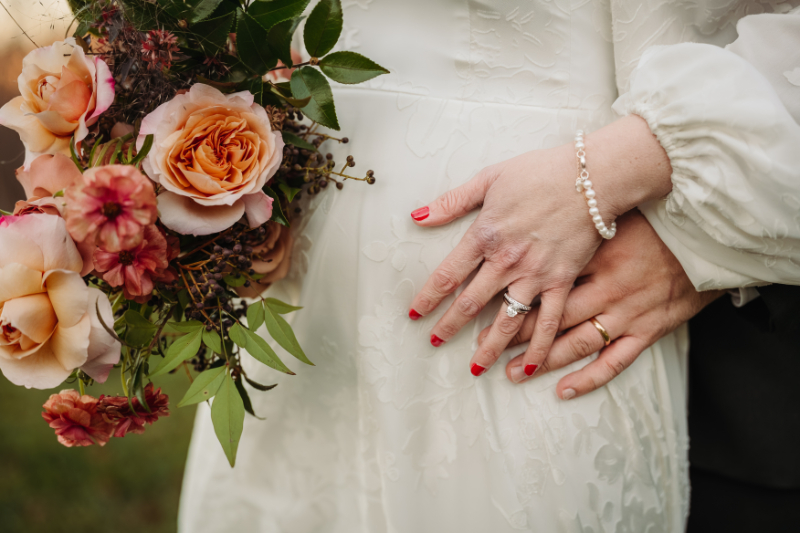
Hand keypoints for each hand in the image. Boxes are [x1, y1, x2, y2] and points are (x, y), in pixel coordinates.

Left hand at [409, 116, 673, 377]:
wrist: (592, 175)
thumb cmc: (541, 172)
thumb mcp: (490, 178)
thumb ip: (452, 201)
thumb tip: (417, 215)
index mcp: (484, 235)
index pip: (447, 274)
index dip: (428, 297)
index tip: (415, 314)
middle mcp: (506, 261)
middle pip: (470, 302)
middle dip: (449, 325)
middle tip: (434, 342)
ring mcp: (535, 275)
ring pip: (505, 319)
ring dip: (489, 346)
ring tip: (475, 368)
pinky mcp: (563, 281)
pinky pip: (547, 321)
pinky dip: (537, 347)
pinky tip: (527, 368)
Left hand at [477, 210, 723, 398]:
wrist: (707, 235)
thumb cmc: (653, 218)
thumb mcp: (606, 212)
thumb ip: (569, 223)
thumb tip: (522, 225)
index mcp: (591, 254)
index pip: (538, 279)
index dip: (503, 294)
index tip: (472, 306)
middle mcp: (605, 286)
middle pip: (548, 315)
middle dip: (510, 334)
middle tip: (480, 348)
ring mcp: (627, 312)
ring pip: (575, 343)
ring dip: (540, 360)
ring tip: (508, 372)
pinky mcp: (648, 330)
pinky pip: (614, 361)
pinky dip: (588, 379)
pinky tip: (562, 390)